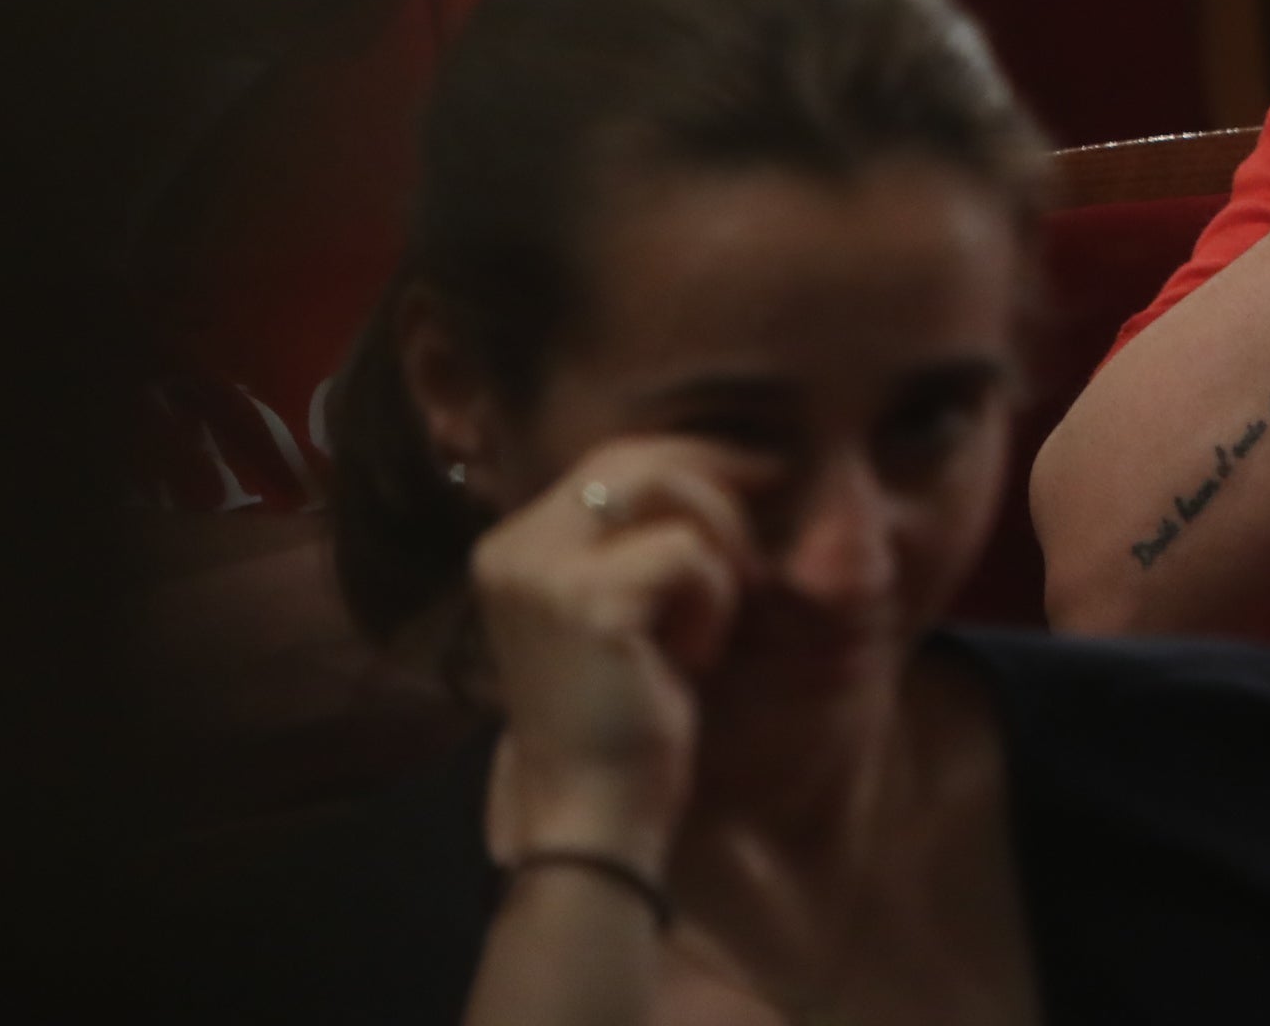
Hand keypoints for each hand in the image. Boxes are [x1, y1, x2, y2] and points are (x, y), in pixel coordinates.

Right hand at [471, 438, 765, 874]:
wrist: (592, 812)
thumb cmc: (620, 712)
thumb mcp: (621, 606)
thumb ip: (638, 537)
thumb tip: (724, 463)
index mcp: (511, 547)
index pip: (612, 459)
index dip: (693, 458)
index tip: (758, 478)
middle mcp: (512, 549)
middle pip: (637, 458)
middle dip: (718, 480)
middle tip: (757, 541)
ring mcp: (542, 572)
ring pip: (666, 489)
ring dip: (717, 549)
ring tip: (707, 623)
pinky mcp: (587, 602)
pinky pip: (687, 553)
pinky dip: (712, 599)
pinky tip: (691, 658)